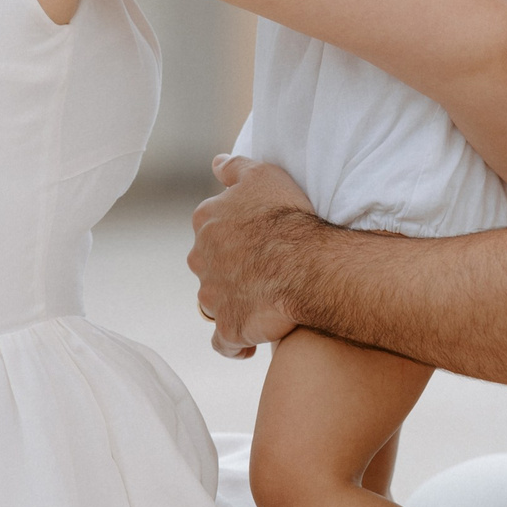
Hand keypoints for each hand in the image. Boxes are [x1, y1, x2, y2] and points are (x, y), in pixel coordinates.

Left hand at [187, 153, 317, 359]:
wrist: (304, 264)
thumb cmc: (287, 216)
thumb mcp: (263, 175)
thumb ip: (235, 168)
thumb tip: (215, 163)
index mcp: (206, 222)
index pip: (210, 228)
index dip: (233, 236)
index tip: (256, 240)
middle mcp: (201, 259)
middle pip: (209, 266)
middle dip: (229, 269)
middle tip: (263, 270)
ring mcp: (212, 297)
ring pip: (214, 302)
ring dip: (233, 303)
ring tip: (263, 304)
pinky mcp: (228, 328)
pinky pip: (224, 342)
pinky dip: (235, 343)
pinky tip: (251, 342)